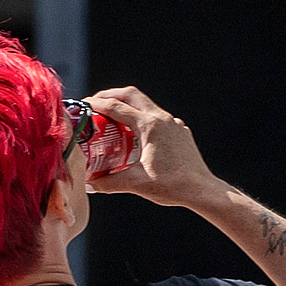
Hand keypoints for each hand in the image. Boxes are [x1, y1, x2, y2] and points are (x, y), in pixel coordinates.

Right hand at [83, 87, 224, 208]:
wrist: (201, 189)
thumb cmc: (172, 185)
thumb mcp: (135, 183)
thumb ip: (108, 183)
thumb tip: (89, 185)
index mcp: (150, 126)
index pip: (117, 107)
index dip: (98, 104)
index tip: (84, 105)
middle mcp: (162, 119)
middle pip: (132, 96)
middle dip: (112, 96)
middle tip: (96, 103)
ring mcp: (173, 124)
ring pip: (145, 106)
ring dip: (127, 107)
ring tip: (112, 119)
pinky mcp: (178, 132)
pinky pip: (156, 119)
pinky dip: (141, 120)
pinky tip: (134, 137)